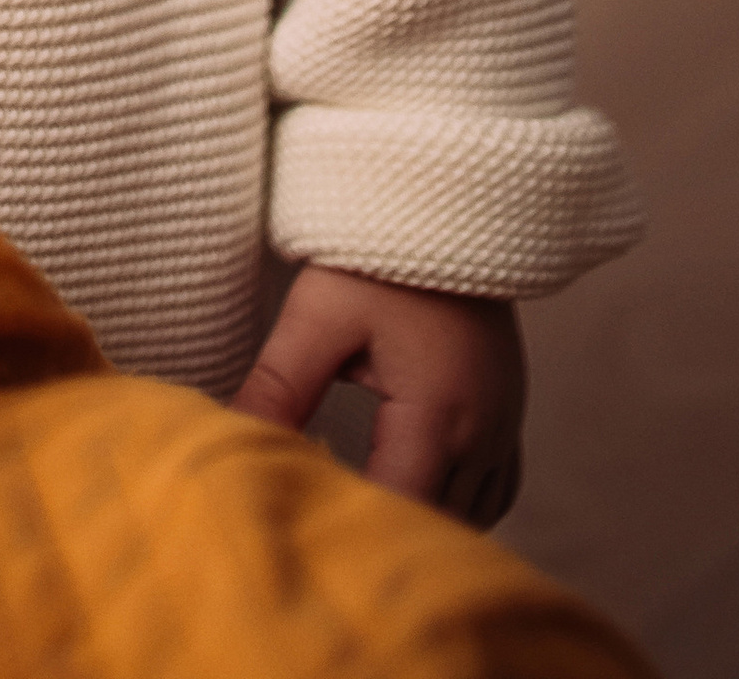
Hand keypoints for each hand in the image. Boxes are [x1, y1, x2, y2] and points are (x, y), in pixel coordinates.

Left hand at [233, 262, 524, 525]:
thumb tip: (230, 440)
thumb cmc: (375, 256)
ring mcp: (504, 426)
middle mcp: (482, 432)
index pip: (399, 507)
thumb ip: (279, 386)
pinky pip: (495, 492)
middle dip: (387, 536)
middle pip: (439, 524)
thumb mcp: (318, 315)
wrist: (444, 200)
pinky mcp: (508, 414)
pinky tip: (414, 495)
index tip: (309, 535)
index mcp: (436, 412)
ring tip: (365, 526)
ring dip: (425, 524)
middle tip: (328, 538)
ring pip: (472, 517)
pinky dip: (458, 506)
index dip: (357, 531)